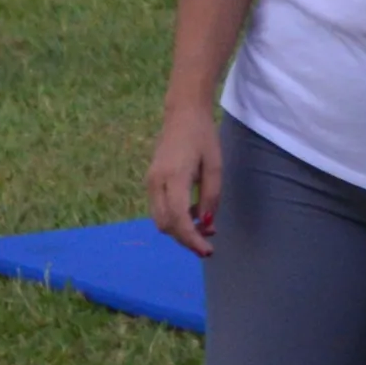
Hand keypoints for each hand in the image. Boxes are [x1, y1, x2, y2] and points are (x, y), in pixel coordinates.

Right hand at [150, 100, 224, 255]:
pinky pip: (160, 209)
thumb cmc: (203, 137)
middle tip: (208, 241)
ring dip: (180, 230)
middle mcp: (156, 182)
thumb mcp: (215, 166)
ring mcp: (151, 182)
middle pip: (165, 225)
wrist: (182, 113)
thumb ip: (210, 197)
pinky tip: (192, 212)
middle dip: (186, 238)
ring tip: (203, 226)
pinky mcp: (151, 181)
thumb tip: (205, 223)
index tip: (208, 251)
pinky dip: (175, 218)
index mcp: (174, 177)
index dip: (192, 239)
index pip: (178, 219)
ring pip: (160, 220)